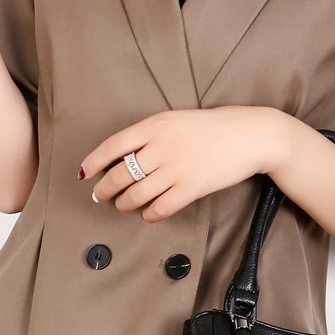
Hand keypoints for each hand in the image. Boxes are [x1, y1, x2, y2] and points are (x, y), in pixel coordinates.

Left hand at [78, 105, 288, 222]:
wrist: (249, 136)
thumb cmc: (213, 129)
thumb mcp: (177, 120)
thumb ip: (151, 135)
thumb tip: (125, 157)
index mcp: (155, 125)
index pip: (113, 145)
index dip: (94, 161)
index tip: (85, 173)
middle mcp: (162, 147)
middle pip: (121, 174)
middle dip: (105, 188)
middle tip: (100, 196)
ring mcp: (177, 169)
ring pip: (138, 193)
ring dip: (125, 203)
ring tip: (123, 205)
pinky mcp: (192, 188)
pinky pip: (161, 207)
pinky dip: (149, 214)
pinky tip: (147, 214)